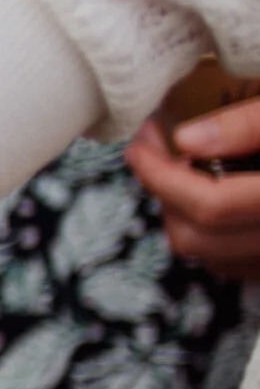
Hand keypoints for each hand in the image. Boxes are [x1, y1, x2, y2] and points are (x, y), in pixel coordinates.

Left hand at [127, 113, 259, 279]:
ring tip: (185, 168)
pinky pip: (231, 262)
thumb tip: (185, 140)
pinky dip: (209, 232)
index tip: (139, 145)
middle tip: (156, 150)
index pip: (209, 206)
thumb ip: (250, 126)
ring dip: (182, 213)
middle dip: (164, 192)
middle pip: (195, 236)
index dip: (162, 175)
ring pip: (207, 254)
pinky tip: (214, 192)